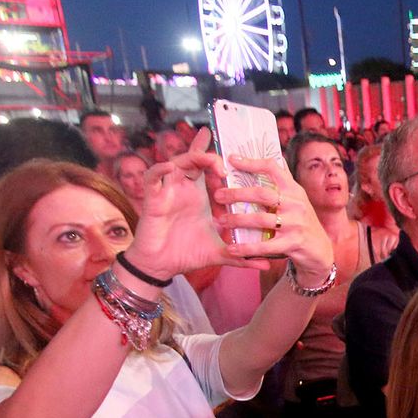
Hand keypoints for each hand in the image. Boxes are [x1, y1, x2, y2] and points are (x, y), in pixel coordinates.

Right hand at [124, 129, 232, 281]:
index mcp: (198, 195)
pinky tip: (170, 167)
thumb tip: (266, 263)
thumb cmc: (186, 255)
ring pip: (176, 162)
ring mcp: (167, 192)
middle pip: (194, 160)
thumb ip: (242, 254)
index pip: (206, 168)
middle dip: (209, 156)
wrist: (161, 267)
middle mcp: (182, 189)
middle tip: (225, 167)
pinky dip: (159, 170)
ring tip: (210, 163)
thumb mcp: (218, 252)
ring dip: (192, 158)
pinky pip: (151, 178)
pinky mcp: (152, 200)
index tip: (233, 149)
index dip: (215, 154)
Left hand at [216, 154, 333, 284]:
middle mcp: (296, 204)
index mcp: (294, 190)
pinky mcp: (293, 243)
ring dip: (238, 220)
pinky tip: (231, 249)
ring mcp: (295, 224)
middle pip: (262, 193)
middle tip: (218, 194)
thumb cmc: (302, 222)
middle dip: (237, 194)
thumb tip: (275, 155)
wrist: (320, 251)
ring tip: (221, 221)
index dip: (251, 162)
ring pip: (261, 219)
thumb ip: (284, 182)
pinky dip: (246, 248)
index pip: (273, 168)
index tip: (232, 159)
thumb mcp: (298, 199)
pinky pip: (265, 245)